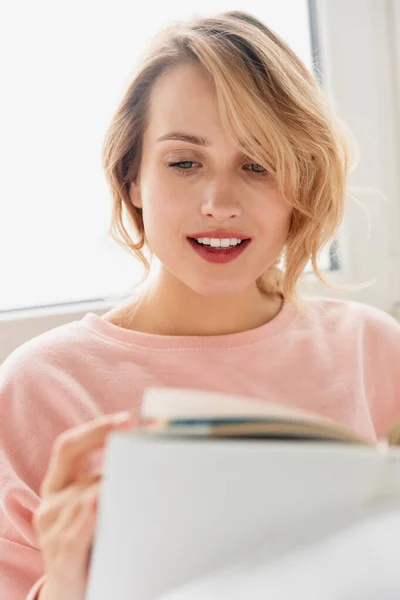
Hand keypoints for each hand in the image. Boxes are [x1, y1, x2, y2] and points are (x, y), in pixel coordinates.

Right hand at [33, 411, 133, 599]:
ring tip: (144, 480)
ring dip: (115, 491)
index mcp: (57, 486)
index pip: (67, 447)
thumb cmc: (93, 543)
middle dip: (121, 463)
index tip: (127, 421)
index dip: (95, 430)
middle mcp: (49, 506)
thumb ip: (110, 480)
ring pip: (84, 502)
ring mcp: (51, 535)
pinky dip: (89, 518)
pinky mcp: (61, 563)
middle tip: (152, 450)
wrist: (75, 595)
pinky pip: (74, 536)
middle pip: (85, 476)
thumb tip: (149, 447)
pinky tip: (102, 502)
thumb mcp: (97, 506)